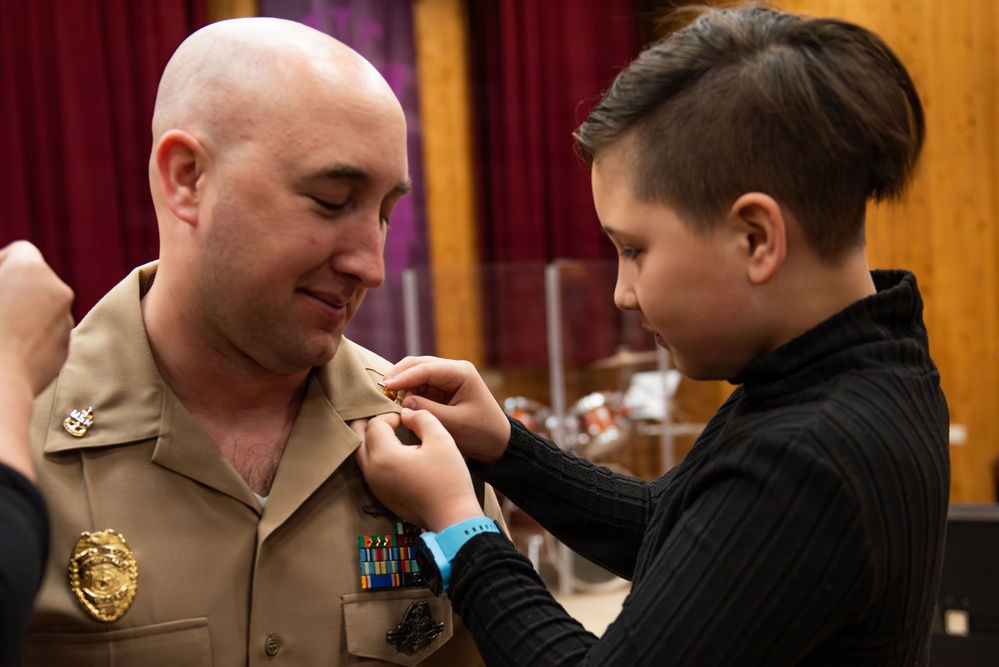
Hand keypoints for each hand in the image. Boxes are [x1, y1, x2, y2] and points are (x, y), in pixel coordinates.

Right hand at [0, 241, 73, 395]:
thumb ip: (0, 274)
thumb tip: (5, 283)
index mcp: (32, 270)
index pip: (22, 251)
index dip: (2, 262)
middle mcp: (58, 291)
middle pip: (36, 279)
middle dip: (14, 288)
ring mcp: (65, 322)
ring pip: (43, 307)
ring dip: (23, 312)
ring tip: (0, 331)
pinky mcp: (65, 349)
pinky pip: (47, 333)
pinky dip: (30, 336)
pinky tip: (7, 350)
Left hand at [353, 409, 483, 531]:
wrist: (451, 517)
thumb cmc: (448, 478)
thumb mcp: (440, 439)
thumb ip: (421, 418)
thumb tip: (407, 413)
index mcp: (384, 456)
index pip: (375, 424)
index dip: (391, 415)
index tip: (408, 419)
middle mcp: (372, 471)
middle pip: (357, 438)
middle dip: (369, 423)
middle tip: (386, 417)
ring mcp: (374, 485)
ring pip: (361, 454)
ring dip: (371, 439)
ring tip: (388, 431)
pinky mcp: (380, 495)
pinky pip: (369, 469)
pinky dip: (376, 455)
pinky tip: (394, 453)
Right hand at [379, 357, 510, 463]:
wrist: (496, 442)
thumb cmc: (481, 432)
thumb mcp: (454, 423)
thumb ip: (428, 411)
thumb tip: (404, 402)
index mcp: (461, 373)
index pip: (426, 369)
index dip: (403, 377)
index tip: (385, 387)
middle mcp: (453, 370)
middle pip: (418, 364)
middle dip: (399, 376)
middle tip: (380, 391)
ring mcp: (446, 378)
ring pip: (415, 374)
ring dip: (402, 385)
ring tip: (389, 400)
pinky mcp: (441, 389)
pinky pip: (418, 385)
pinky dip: (407, 392)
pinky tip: (399, 403)